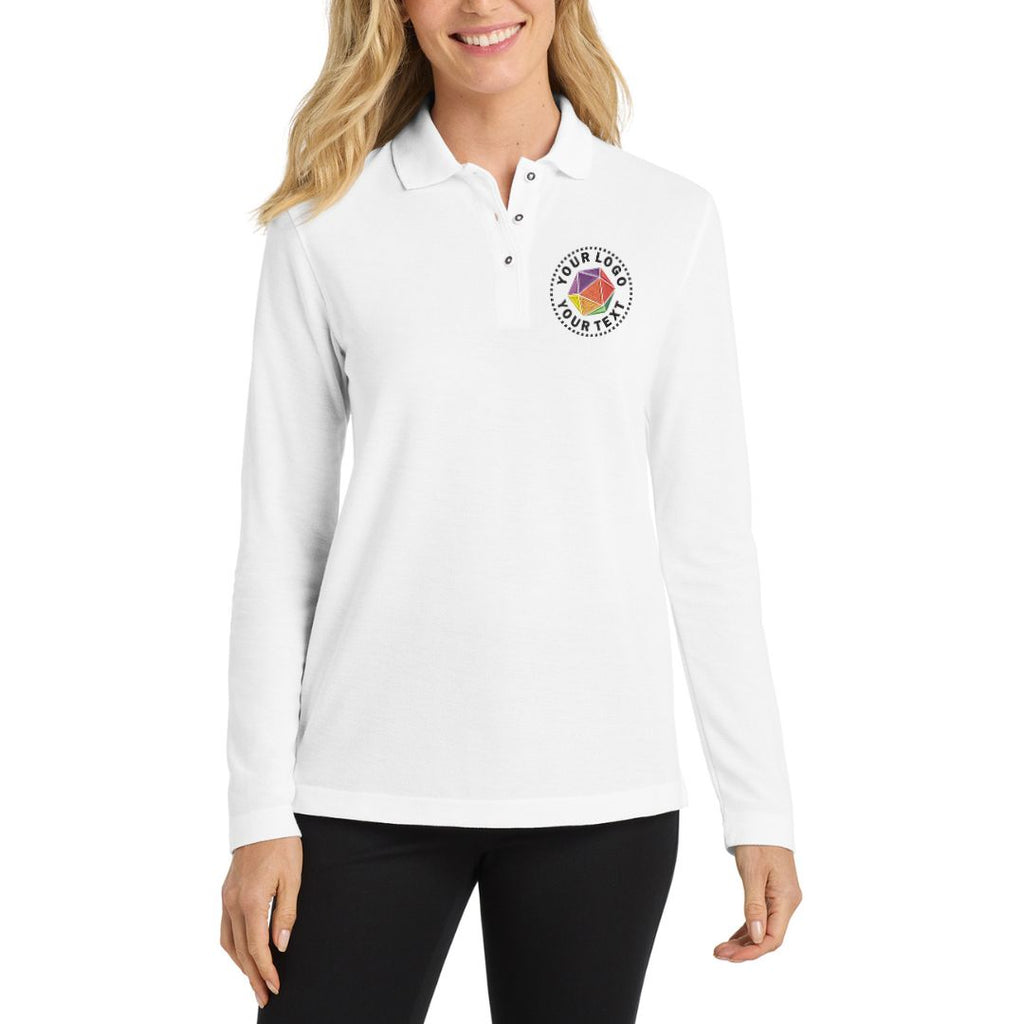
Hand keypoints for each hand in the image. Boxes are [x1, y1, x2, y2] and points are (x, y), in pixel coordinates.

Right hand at [220, 836, 302, 1006]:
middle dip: (253, 976)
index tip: (275, 987)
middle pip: (240, 951)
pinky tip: (242, 954)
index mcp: (251, 901)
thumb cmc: (282, 845)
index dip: (266, 970)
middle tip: (264, 996)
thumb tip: (280, 946)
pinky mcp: (225, 892)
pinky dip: (233, 947)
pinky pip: (225, 928)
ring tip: (254, 980)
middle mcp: (233, 902)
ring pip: (228, 942)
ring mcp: (226, 897)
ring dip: (240, 965)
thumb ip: (286, 913)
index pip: (256, 947)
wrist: (262, 818)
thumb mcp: (293, 878)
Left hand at [713, 844, 801, 961]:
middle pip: (768, 937)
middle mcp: (787, 902)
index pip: (774, 938)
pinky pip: (761, 918)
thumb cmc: (758, 843)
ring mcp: (780, 898)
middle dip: (744, 949)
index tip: (731, 957)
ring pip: (764, 929)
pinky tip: (734, 939)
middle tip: (719, 954)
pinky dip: (747, 929)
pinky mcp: (772, 894)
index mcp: (786, 899)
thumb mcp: (753, 873)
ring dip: (744, 941)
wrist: (761, 820)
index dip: (753, 951)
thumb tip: (757, 937)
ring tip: (721, 950)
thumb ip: (754, 906)